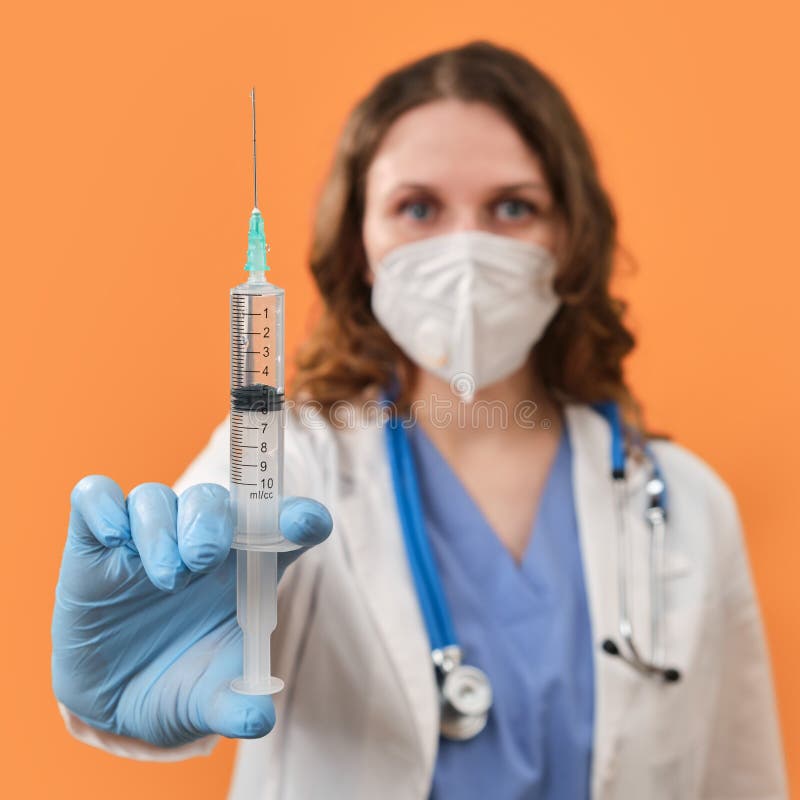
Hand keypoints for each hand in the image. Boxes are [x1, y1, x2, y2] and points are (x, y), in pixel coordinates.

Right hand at [52, 475, 331, 748]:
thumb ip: (236, 705)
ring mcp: (148, 538)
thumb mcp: (208, 700)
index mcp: (246, 568)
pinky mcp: (96, 543)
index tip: (307, 525)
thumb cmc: (182, 684)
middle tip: (200, 562)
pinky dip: (103, 506)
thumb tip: (259, 718)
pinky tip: (112, 535)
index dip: (297, 518)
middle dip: (210, 522)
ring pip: (155, 498)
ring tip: (165, 577)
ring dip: (161, 528)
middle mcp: (200, 542)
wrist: (115, 700)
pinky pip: (96, 498)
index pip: (279, 526)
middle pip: (213, 502)